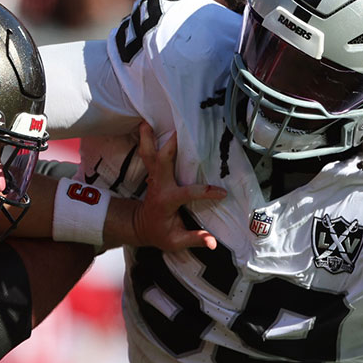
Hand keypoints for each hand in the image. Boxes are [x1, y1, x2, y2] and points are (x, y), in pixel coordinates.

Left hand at [128, 122, 226, 250]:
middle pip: (162, 161)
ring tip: (148, 119)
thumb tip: (212, 243)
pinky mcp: (153, 171)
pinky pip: (148, 152)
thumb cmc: (160, 233)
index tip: (222, 192)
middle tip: (179, 129)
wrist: (140, 226)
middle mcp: (159, 184)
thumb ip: (193, 239)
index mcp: (166, 200)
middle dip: (169, 146)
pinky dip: (147, 138)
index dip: (206, 192)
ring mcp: (154, 176)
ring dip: (148, 137)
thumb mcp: (175, 241)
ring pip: (148, 153)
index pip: (188, 193)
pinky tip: (148, 123)